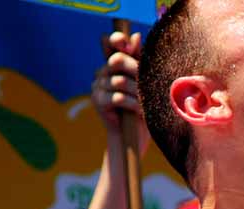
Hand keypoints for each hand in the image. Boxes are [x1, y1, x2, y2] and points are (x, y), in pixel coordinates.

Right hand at [92, 31, 150, 152]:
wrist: (135, 136)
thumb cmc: (143, 108)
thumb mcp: (143, 83)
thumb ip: (138, 61)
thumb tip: (136, 36)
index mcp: (114, 65)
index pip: (111, 44)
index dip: (118, 39)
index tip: (127, 42)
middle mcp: (103, 72)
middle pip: (117, 60)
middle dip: (135, 70)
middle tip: (146, 85)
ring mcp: (97, 86)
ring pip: (119, 81)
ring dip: (137, 93)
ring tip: (146, 104)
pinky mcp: (97, 101)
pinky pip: (117, 97)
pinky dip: (132, 104)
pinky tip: (139, 112)